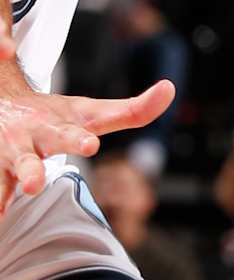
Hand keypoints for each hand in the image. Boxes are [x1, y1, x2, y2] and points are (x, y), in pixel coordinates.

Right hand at [0, 47, 174, 215]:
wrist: (2, 103)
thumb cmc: (54, 116)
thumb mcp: (91, 113)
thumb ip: (132, 110)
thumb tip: (170, 88)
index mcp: (59, 128)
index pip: (73, 133)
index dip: (79, 139)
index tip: (89, 145)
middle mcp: (31, 140)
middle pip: (33, 156)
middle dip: (33, 168)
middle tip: (35, 182)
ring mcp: (10, 157)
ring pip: (8, 172)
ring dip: (9, 184)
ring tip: (23, 192)